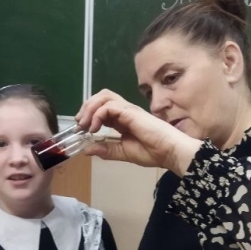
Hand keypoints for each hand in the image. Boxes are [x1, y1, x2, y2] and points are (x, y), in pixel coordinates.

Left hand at [75, 89, 201, 175]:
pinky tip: (96, 128)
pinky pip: (109, 105)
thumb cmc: (153, 152)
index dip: (89, 115)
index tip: (81, 129)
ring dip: (90, 108)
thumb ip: (107, 150)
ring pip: (103, 96)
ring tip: (86, 124)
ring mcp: (128, 109)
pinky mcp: (130, 111)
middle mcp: (124, 111)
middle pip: (101, 96)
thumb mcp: (124, 153)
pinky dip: (98, 114)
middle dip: (86, 107)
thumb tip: (87, 150)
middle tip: (81, 124)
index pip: (102, 107)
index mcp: (123, 120)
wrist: (170, 151)